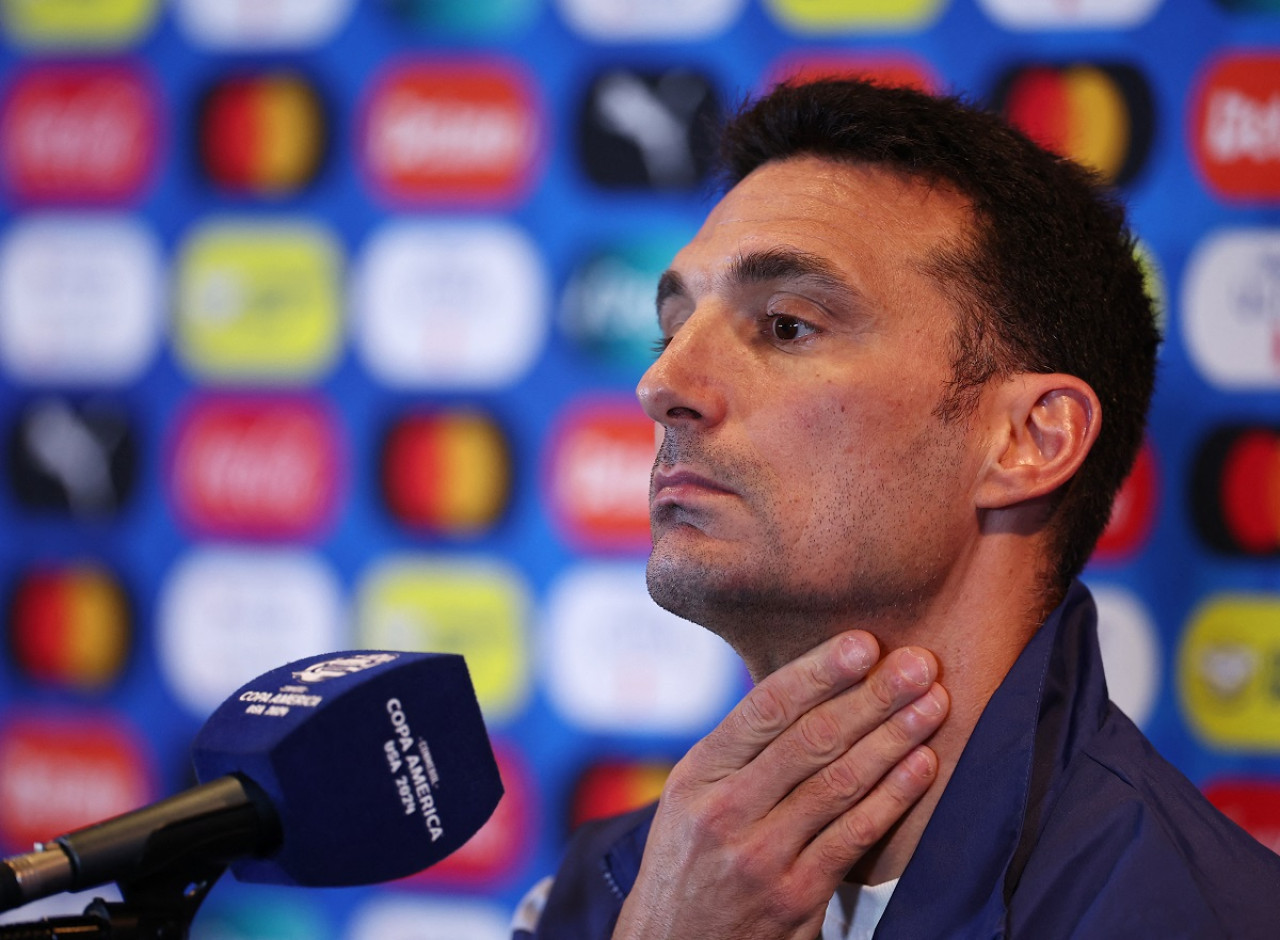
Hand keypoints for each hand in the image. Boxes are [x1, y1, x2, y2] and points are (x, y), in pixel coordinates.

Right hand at [611, 631, 947, 939]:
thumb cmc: (692, 860)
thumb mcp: (691, 797)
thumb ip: (742, 750)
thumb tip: (810, 683)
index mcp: (697, 775)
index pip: (764, 709)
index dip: (818, 672)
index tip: (863, 643)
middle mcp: (724, 812)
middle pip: (810, 740)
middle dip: (872, 697)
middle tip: (917, 664)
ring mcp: (761, 858)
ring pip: (840, 784)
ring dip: (894, 738)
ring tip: (932, 704)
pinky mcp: (796, 899)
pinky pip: (855, 836)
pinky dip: (894, 796)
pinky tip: (922, 765)